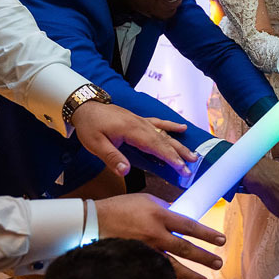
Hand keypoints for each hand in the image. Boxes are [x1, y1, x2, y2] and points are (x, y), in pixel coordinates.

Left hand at [72, 102, 197, 177]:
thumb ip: (112, 158)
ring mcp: (141, 121)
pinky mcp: (139, 120)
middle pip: (164, 140)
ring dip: (179, 144)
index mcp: (131, 130)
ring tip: (193, 154)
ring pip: (164, 133)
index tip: (181, 168)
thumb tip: (125, 171)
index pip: (155, 146)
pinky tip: (182, 128)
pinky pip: (159, 123)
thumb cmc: (90, 126)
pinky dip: (171, 125)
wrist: (85, 107)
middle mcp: (140, 124)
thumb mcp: (95, 145)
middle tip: (192, 165)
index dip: (170, 157)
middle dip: (179, 154)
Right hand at [95, 193, 225, 278]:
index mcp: (159, 215)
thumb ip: (165, 209)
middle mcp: (154, 234)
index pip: (189, 226)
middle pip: (184, 249)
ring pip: (171, 266)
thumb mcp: (145, 201)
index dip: (207, 234)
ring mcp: (144, 250)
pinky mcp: (135, 261)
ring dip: (190, 275)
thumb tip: (181, 214)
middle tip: (218, 262)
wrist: (92, 222)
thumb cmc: (120, 208)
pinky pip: (154, 272)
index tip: (221, 240)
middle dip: (204, 257)